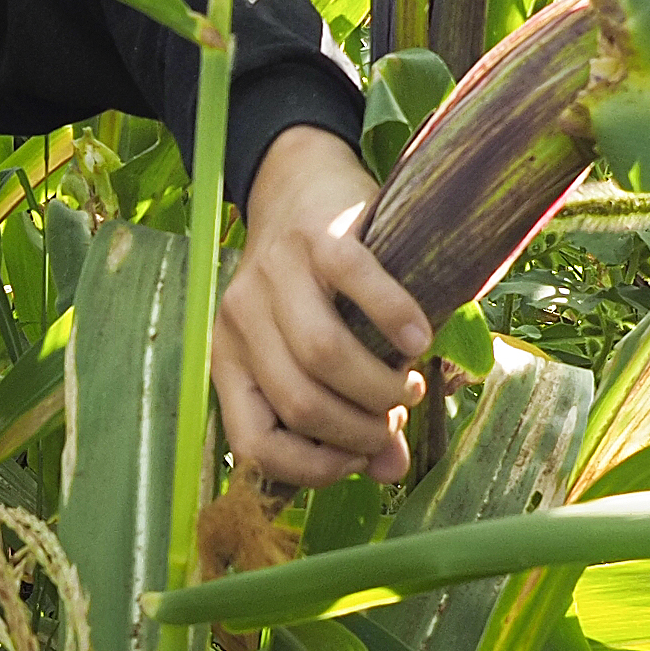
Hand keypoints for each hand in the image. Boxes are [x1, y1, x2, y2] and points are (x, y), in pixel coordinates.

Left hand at [212, 126, 429, 486]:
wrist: (298, 180)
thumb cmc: (312, 286)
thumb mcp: (314, 350)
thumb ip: (347, 414)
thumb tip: (391, 471)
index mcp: (229, 358)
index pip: (254, 443)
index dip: (312, 468)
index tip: (357, 461)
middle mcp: (241, 318)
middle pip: (299, 403)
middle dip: (359, 430)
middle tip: (395, 420)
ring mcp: (276, 273)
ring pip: (322, 356)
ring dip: (378, 387)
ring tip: (409, 386)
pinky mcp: (318, 235)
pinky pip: (358, 287)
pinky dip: (396, 321)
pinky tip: (420, 340)